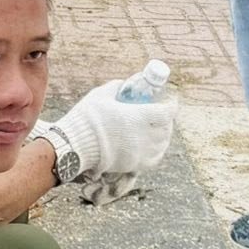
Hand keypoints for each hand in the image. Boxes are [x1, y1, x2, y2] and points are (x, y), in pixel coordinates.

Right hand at [44, 80, 175, 180]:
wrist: (76, 145)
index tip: (170, 101)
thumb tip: (124, 84)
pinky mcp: (134, 165)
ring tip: (159, 130)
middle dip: (168, 120)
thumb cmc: (88, 117)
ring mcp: (140, 152)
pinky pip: (155, 159)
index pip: (166, 112)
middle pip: (166, 129)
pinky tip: (154, 146)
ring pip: (162, 144)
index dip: (171, 105)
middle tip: (163, 114)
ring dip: (164, 135)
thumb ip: (116, 87)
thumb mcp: (101, 95)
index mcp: (138, 117)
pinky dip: (158, 151)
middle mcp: (143, 136)